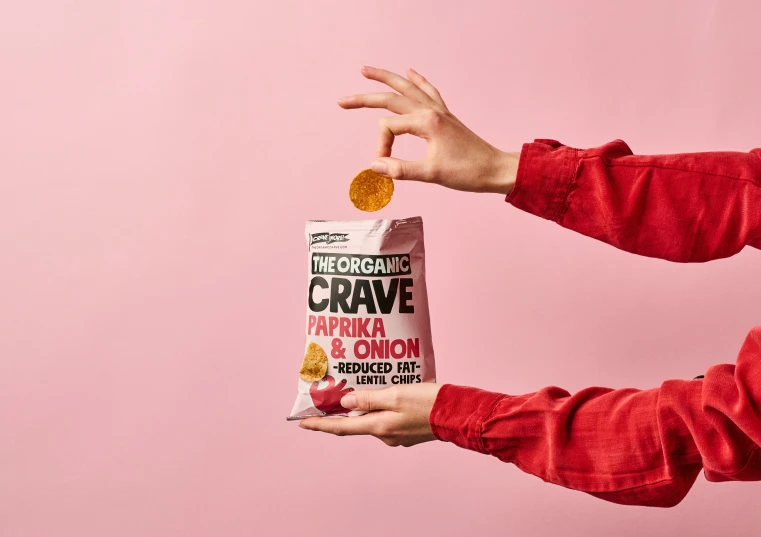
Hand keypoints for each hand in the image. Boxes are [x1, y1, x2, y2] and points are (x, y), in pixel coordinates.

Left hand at [299, 383, 441, 446]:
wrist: (457, 415)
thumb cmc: (428, 403)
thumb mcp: (396, 395)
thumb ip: (369, 399)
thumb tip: (345, 404)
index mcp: (379, 427)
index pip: (341, 428)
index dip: (320, 425)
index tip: (302, 423)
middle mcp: (385, 435)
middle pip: (356, 423)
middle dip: (342, 412)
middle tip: (330, 397)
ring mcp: (397, 436)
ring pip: (373, 420)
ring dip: (364, 408)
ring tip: (359, 389)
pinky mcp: (408, 431)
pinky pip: (387, 419)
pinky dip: (381, 408)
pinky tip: (386, 395)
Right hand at [338, 66, 518, 194]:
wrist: (494, 169)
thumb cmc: (467, 172)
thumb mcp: (431, 174)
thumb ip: (400, 169)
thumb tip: (375, 165)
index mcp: (426, 122)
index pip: (389, 129)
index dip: (381, 148)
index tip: (385, 168)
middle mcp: (431, 111)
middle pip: (391, 97)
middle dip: (365, 99)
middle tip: (342, 101)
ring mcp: (439, 111)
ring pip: (407, 88)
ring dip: (386, 79)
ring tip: (366, 70)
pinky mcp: (445, 116)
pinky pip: (428, 91)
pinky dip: (417, 81)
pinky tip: (410, 72)